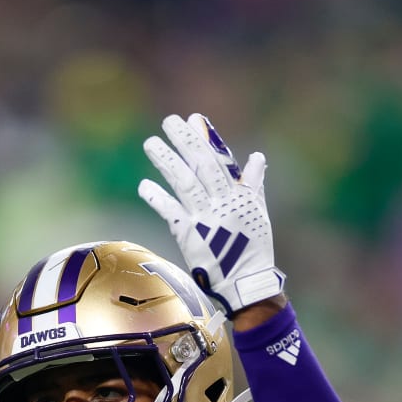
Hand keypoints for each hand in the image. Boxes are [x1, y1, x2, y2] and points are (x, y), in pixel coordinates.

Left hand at [138, 113, 285, 315]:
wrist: (246, 283)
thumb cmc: (254, 249)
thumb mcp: (258, 212)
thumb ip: (253, 184)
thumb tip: (257, 158)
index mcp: (239, 194)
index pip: (220, 159)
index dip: (205, 138)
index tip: (193, 118)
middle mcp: (222, 202)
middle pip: (201, 164)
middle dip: (185, 140)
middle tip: (169, 121)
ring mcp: (205, 217)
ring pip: (185, 182)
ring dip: (167, 161)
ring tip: (151, 143)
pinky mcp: (191, 235)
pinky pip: (172, 212)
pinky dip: (158, 198)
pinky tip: (144, 185)